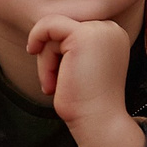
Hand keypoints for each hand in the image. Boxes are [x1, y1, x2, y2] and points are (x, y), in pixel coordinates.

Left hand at [26, 16, 134, 133]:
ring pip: (54, 31)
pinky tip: (34, 53)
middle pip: (63, 28)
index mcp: (113, 36)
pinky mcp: (83, 35)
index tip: (58, 78)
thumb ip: (72, 47)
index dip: (59, 52)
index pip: (73, 30)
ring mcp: (99, 30)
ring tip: (53, 85)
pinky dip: (37, 39)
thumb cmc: (86, 102)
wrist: (98, 122)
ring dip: (45, 60)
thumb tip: (43, 33)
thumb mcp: (81, 67)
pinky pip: (48, 25)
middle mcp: (110, 29)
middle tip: (53, 84)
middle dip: (51, 55)